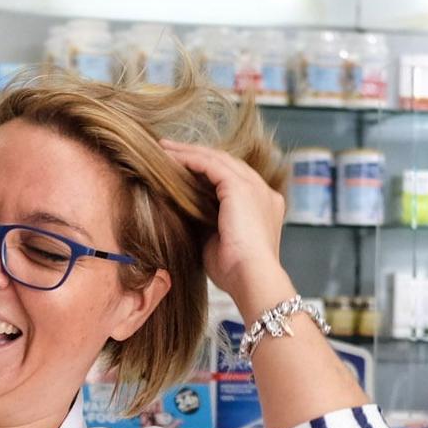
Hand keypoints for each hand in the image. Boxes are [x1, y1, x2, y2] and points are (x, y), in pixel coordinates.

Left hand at [162, 140, 292, 313]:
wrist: (252, 278)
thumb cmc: (234, 271)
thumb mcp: (217, 242)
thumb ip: (206, 223)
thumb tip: (183, 212)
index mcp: (262, 207)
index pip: (232, 180)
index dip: (205, 172)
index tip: (181, 170)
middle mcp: (263, 192)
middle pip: (226, 163)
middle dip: (196, 155)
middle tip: (168, 150)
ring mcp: (255, 187)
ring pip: (218, 159)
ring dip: (189, 153)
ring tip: (164, 149)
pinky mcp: (241, 187)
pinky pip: (211, 165)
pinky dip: (190, 160)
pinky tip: (170, 159)